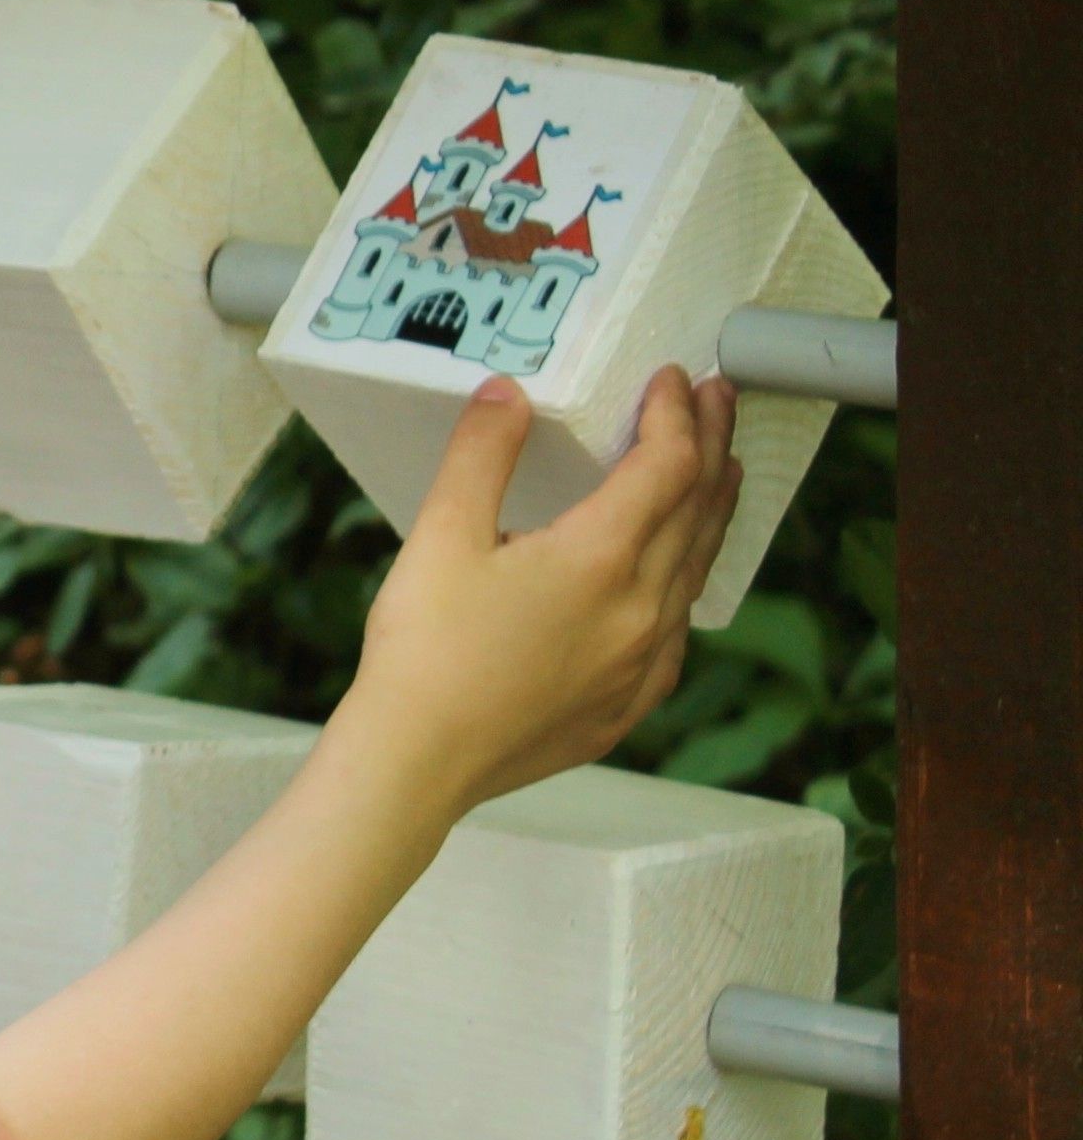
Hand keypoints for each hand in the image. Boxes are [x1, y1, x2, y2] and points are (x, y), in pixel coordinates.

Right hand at [341, 366, 741, 814]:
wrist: (419, 760)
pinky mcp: (629, 702)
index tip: (672, 379)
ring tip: (722, 472)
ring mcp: (643, 662)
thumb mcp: (440, 536)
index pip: (667, 466)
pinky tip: (676, 578)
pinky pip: (678, 627)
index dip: (675, 415)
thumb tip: (508, 394)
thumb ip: (481, 456)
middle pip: (697, 510)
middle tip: (717, 400)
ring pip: (698, 569)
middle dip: (711, 446)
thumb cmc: (424, 652)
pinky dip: (688, 580)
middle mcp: (640, 609)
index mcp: (599, 559)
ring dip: (712, 511)